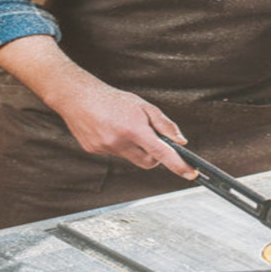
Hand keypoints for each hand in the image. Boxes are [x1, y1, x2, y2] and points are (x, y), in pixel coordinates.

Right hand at [52, 80, 198, 179]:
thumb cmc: (114, 100)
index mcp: (135, 129)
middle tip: (150, 139)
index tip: (190, 174)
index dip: (178, 165)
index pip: (162, 153)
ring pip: (131, 158)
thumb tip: (180, 141)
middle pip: (148, 162)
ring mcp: (106, 149)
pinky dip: (118, 145)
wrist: (79, 97)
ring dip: (134, 148)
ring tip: (124, 127)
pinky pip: (115, 154)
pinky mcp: (94, 151)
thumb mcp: (144, 106)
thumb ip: (164, 124)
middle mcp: (120, 142)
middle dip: (155, 156)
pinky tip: (110, 130)